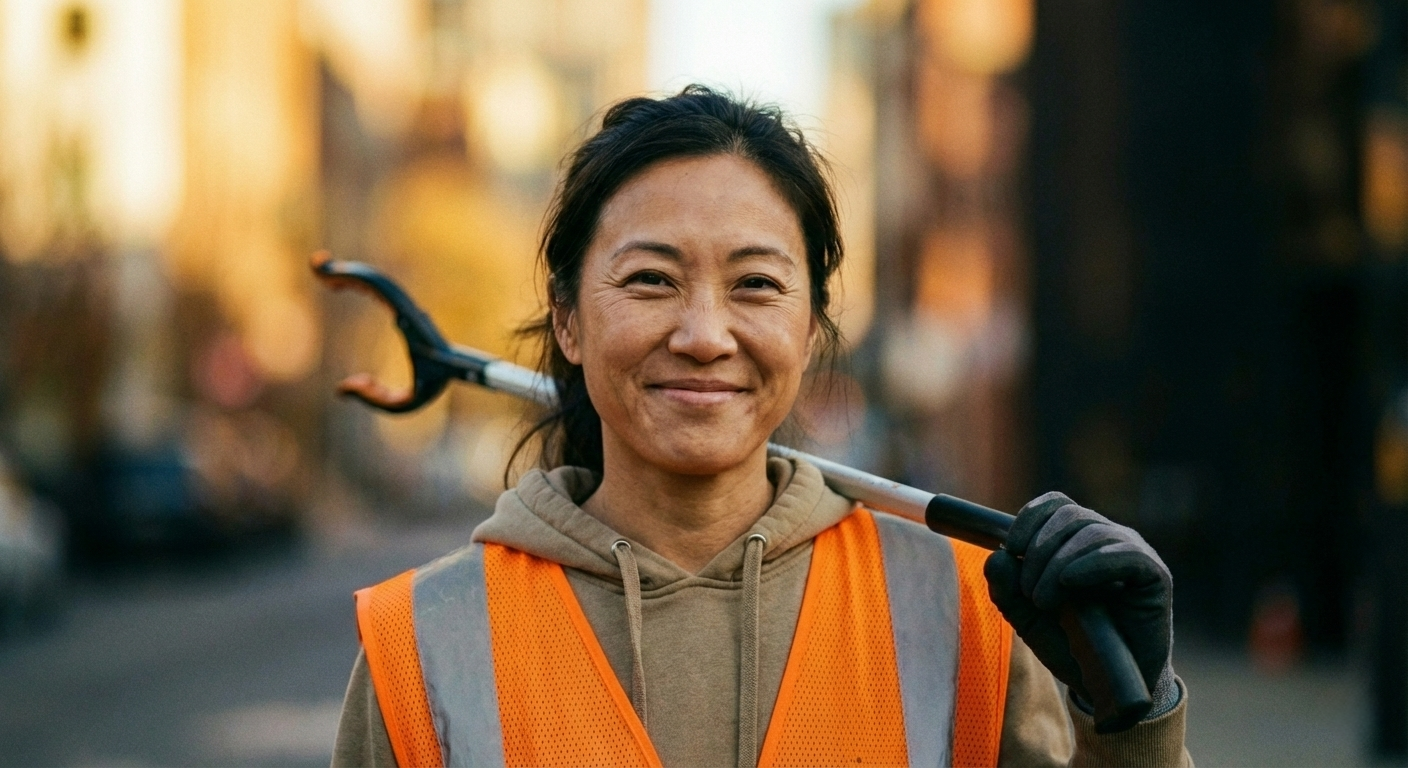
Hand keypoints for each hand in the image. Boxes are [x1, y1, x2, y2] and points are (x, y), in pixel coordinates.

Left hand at [983, 492, 1174, 710]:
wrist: (1107, 685)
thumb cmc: (1070, 644)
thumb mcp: (1027, 617)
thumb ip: (1007, 589)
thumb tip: (996, 557)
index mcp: (1077, 540)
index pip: (1054, 504)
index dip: (1029, 519)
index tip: (1011, 549)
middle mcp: (1107, 538)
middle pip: (1069, 515)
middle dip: (1039, 550)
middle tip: (1029, 592)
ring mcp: (1132, 554)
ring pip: (1091, 532)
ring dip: (1057, 564)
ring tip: (1045, 602)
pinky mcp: (1154, 576)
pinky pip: (1125, 554)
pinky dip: (1092, 563)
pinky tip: (1070, 581)